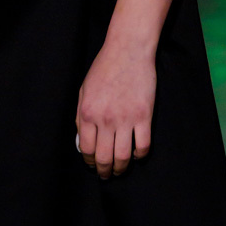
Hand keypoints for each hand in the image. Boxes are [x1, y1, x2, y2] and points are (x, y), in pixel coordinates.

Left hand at [76, 40, 154, 178]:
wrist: (128, 50)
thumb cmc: (104, 68)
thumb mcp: (84, 91)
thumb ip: (81, 117)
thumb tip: (83, 142)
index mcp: (88, 113)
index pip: (86, 149)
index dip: (90, 162)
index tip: (93, 165)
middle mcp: (105, 119)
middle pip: (104, 158)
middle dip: (104, 171)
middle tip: (106, 175)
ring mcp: (126, 118)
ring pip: (123, 156)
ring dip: (121, 168)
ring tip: (120, 169)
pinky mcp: (144, 115)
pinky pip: (143, 145)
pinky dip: (140, 155)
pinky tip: (137, 155)